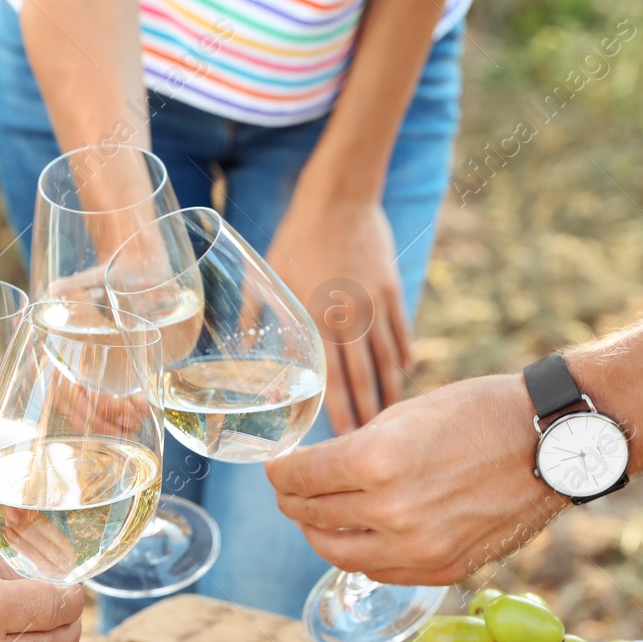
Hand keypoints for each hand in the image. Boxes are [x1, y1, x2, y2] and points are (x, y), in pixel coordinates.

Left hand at [265, 374, 569, 583]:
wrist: (554, 442)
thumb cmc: (481, 413)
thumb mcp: (406, 414)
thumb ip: (357, 448)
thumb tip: (319, 469)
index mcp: (377, 461)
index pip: (299, 477)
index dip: (279, 472)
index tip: (275, 467)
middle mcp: (392, 510)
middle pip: (312, 515)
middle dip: (291, 501)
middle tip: (287, 492)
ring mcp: (419, 546)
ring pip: (339, 553)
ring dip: (318, 534)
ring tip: (314, 519)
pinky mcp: (444, 568)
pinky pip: (381, 572)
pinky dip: (361, 556)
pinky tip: (357, 539)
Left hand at [266, 192, 410, 433]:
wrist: (341, 197)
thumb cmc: (296, 236)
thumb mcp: (267, 274)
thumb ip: (253, 314)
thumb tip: (239, 347)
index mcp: (316, 319)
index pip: (331, 379)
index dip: (338, 412)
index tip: (344, 440)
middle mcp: (348, 319)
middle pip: (362, 378)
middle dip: (367, 414)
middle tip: (369, 445)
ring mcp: (374, 306)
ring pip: (385, 360)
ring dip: (387, 392)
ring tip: (389, 421)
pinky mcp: (391, 291)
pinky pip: (400, 332)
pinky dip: (402, 355)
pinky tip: (403, 373)